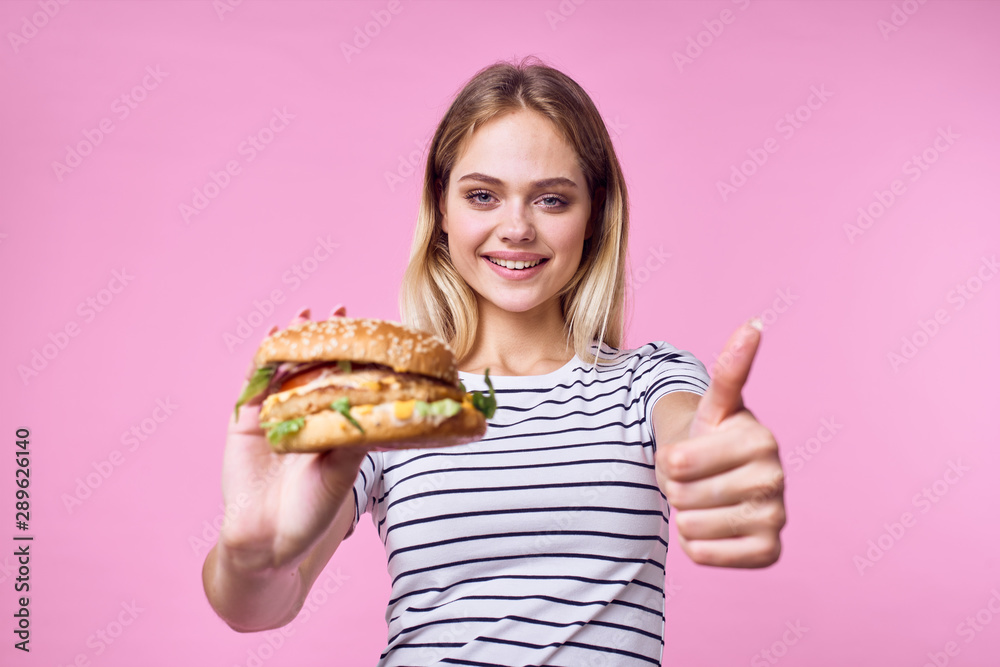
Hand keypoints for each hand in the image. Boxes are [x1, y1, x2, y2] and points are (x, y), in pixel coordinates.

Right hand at [219, 304, 365, 573]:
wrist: (267, 541)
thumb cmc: (311, 511)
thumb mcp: (341, 474)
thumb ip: (354, 440)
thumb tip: (383, 409)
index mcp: (332, 427)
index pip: (347, 383)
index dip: (357, 357)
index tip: (372, 331)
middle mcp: (304, 417)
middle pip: (316, 368)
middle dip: (327, 338)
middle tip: (340, 311)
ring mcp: (274, 417)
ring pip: (285, 369)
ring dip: (294, 340)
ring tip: (306, 314)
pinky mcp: (246, 422)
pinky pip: (252, 383)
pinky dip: (262, 359)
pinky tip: (272, 336)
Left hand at [656, 319, 785, 567]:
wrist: (718, 478)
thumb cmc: (708, 437)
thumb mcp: (712, 402)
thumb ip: (730, 368)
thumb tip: (754, 324)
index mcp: (760, 439)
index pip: (678, 462)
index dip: (668, 459)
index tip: (683, 452)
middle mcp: (776, 478)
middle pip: (685, 495)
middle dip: (675, 487)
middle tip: (691, 477)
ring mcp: (776, 516)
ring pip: (692, 526)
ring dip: (685, 514)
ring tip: (701, 498)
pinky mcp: (769, 551)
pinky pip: (707, 555)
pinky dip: (697, 545)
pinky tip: (711, 525)